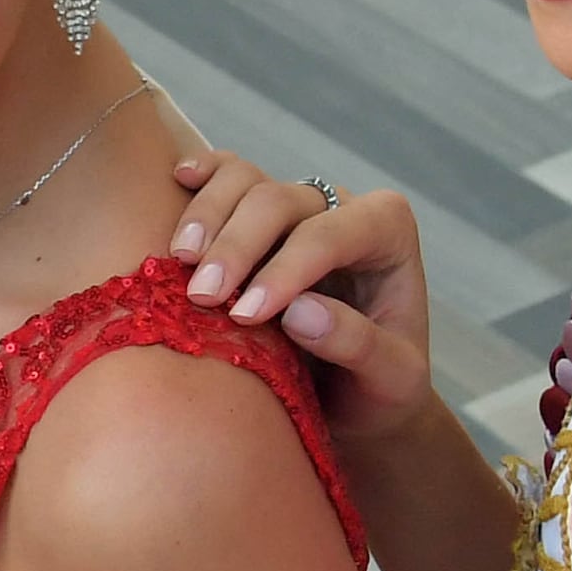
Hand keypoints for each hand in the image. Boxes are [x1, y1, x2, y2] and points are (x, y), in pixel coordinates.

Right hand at [166, 158, 435, 449]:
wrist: (354, 396)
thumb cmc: (379, 385)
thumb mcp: (391, 380)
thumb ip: (358, 345)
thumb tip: (299, 312)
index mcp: (386, 232)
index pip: (329, 235)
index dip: (284, 270)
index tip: (246, 316)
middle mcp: (340, 207)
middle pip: (278, 200)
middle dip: (236, 245)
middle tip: (203, 296)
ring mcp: (294, 206)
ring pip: (245, 180)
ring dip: (206, 215)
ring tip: (180, 259)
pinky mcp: (255, 214)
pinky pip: (227, 174)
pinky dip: (202, 174)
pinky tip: (180, 178)